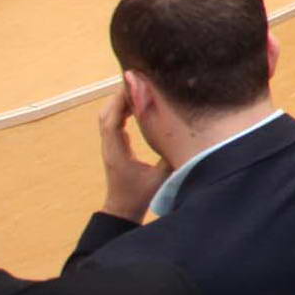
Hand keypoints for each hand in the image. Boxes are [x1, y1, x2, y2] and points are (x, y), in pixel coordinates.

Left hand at [95, 91, 168, 221]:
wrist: (122, 210)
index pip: (112, 122)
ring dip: (120, 103)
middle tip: (139, 83)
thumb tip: (188, 138)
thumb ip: (171, 157)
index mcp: (117, 153)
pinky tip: (138, 107)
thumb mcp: (161, 178)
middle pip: (106, 115)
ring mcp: (110, 147)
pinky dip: (122, 111)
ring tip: (140, 91)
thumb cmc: (140, 197)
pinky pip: (113, 123)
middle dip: (120, 97)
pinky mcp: (114, 147)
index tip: (134, 88)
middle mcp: (110, 147)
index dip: (121, 103)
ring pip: (107, 118)